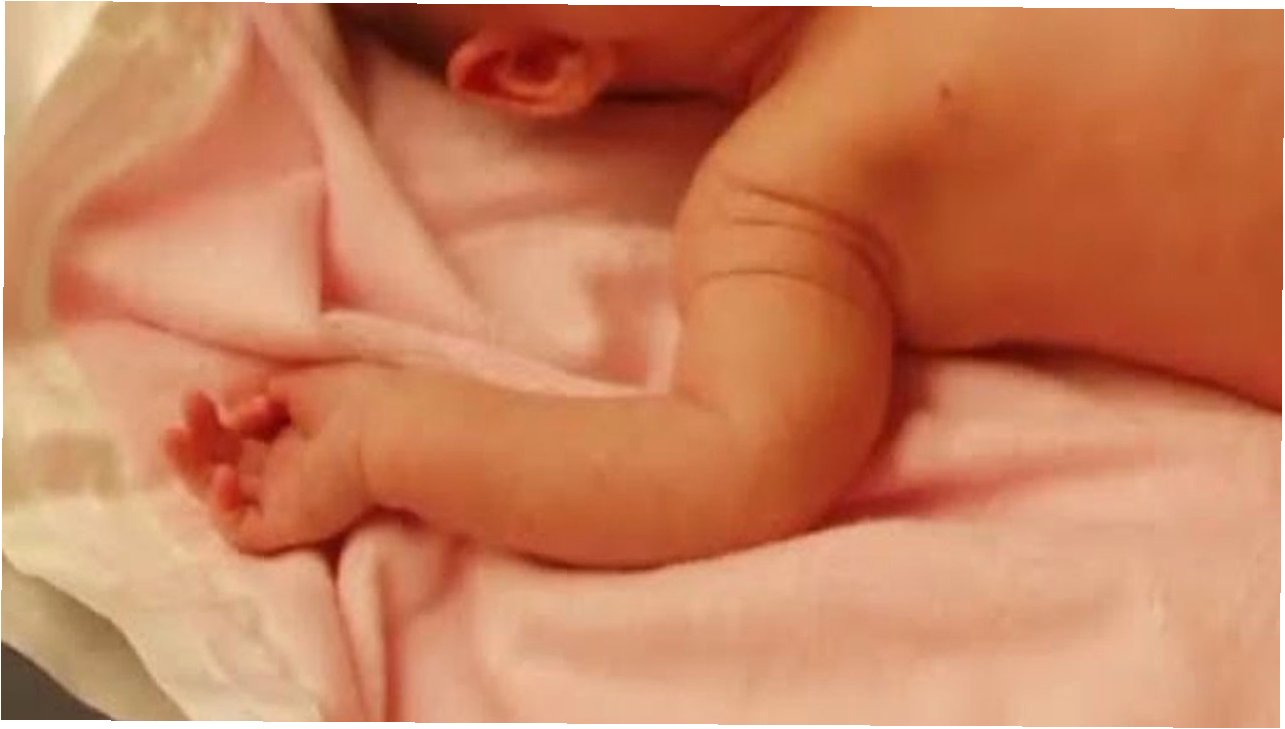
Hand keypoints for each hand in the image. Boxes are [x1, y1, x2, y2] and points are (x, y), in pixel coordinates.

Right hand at [164, 364, 394, 553]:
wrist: (390, 437)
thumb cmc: (361, 402)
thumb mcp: (310, 383)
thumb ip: (266, 390)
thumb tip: (232, 402)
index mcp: (305, 437)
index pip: (254, 433)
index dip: (232, 412)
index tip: (235, 393)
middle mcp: (294, 471)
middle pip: (231, 459)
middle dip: (202, 432)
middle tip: (191, 405)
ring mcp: (288, 501)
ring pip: (224, 494)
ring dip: (193, 465)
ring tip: (175, 434)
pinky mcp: (286, 527)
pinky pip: (239, 530)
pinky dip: (220, 505)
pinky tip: (223, 475)